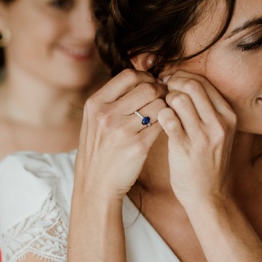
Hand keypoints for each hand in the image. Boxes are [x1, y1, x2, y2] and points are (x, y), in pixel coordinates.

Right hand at [76, 68, 168, 200]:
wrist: (95, 186)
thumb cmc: (98, 152)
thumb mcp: (94, 122)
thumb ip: (111, 101)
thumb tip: (140, 81)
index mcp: (96, 104)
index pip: (128, 76)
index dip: (145, 77)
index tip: (151, 85)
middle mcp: (107, 114)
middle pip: (146, 87)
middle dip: (160, 90)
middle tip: (164, 98)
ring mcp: (122, 130)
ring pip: (158, 105)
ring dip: (166, 106)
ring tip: (165, 113)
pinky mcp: (138, 146)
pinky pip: (161, 124)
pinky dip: (167, 122)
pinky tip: (165, 127)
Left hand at [158, 74, 236, 210]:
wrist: (209, 196)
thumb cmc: (208, 163)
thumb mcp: (217, 132)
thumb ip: (205, 109)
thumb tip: (180, 83)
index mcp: (228, 115)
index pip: (203, 81)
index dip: (182, 77)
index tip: (170, 82)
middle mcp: (219, 123)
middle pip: (192, 85)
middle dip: (172, 84)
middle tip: (162, 92)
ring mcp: (203, 136)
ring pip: (179, 99)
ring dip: (165, 101)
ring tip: (162, 110)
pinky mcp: (186, 148)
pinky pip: (168, 119)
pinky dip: (160, 115)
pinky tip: (160, 122)